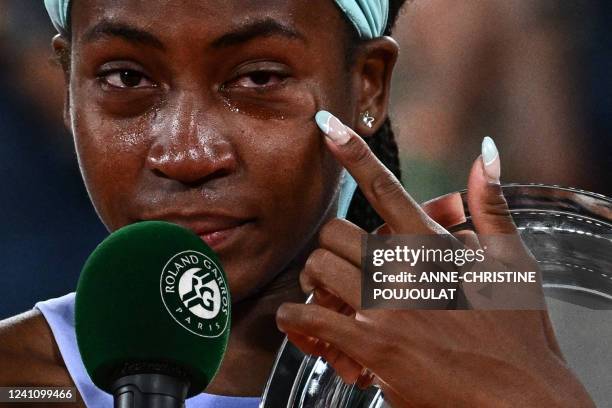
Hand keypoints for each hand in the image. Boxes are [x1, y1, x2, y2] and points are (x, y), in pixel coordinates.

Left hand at [275, 111, 594, 406]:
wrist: (518, 398)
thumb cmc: (520, 332)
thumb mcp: (516, 263)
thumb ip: (492, 206)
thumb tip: (486, 152)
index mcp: (435, 245)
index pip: (386, 188)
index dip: (354, 152)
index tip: (327, 124)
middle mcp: (405, 270)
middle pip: (334, 233)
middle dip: (330, 246)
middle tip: (338, 263)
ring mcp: (386, 307)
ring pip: (318, 270)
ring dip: (315, 281)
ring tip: (329, 295)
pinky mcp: (371, 346)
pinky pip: (309, 318)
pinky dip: (294, 319)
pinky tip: (300, 322)